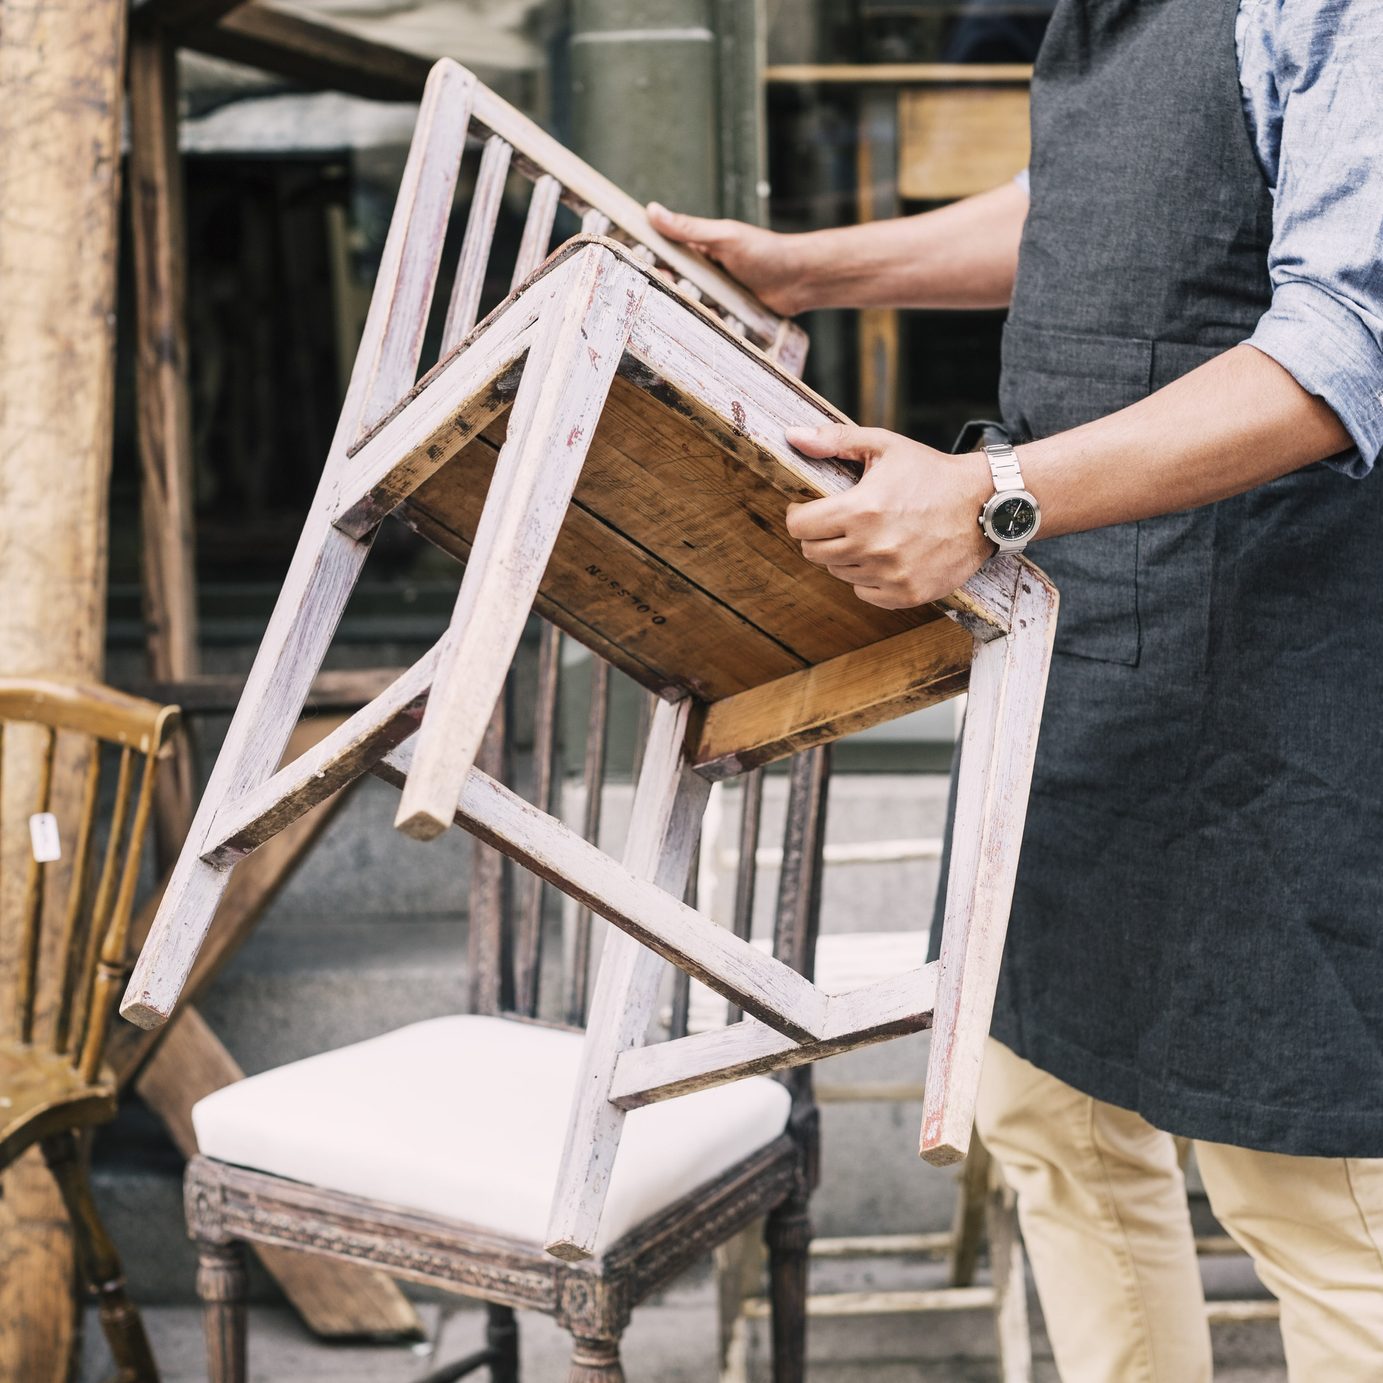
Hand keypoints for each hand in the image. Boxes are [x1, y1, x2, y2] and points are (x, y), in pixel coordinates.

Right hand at [647, 202, 810, 314]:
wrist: (800, 280)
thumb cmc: (766, 252)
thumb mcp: (724, 237)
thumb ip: (689, 228)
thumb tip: (653, 210)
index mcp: (701, 246)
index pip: (666, 250)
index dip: (650, 258)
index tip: (637, 267)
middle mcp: (706, 269)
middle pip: (674, 281)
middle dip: (666, 287)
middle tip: (661, 291)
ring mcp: (716, 292)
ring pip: (688, 303)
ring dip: (684, 307)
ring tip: (678, 310)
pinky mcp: (727, 313)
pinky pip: (707, 320)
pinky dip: (702, 323)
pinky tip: (697, 326)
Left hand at [784, 424, 994, 608]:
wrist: (984, 505)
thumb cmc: (931, 473)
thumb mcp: (885, 446)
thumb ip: (835, 441)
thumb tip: (793, 436)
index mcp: (862, 510)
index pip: (799, 526)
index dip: (799, 515)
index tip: (808, 509)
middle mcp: (873, 547)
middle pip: (813, 552)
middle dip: (819, 535)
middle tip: (841, 521)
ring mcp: (891, 575)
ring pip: (838, 572)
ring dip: (845, 555)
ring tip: (871, 534)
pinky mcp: (907, 594)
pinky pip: (864, 592)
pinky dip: (868, 577)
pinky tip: (886, 556)